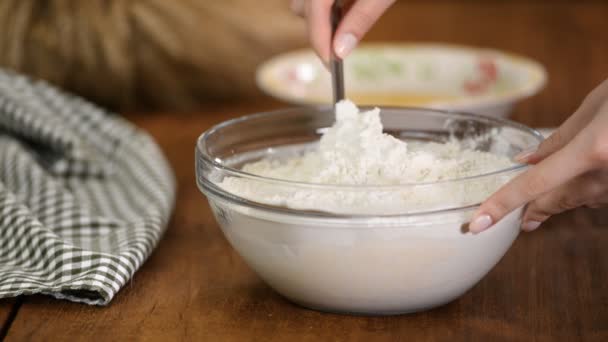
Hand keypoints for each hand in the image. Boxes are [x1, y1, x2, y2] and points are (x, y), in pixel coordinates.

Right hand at [291, 0, 394, 62]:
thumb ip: (360, 19)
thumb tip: (340, 51)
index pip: (313, 14)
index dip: (320, 43)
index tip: (331, 65)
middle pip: (302, 8)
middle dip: (319, 30)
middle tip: (342, 47)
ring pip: (304, 0)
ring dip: (320, 16)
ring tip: (348, 20)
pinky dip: (326, 3)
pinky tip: (348, 3)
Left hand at [469, 78, 607, 233]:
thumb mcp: (596, 106)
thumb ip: (560, 138)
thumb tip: (527, 161)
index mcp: (593, 150)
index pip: (535, 184)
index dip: (502, 205)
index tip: (478, 224)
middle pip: (556, 200)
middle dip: (532, 210)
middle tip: (511, 221)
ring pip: (579, 199)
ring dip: (558, 198)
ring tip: (536, 208)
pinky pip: (600, 194)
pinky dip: (584, 190)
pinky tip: (579, 183)